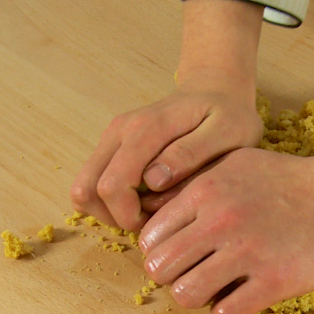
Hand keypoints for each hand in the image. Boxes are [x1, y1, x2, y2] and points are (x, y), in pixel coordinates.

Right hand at [69, 0, 264, 230]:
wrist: (217, 90)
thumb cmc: (229, 115)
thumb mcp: (227, 132)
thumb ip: (191, 153)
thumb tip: (153, 180)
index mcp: (146, 130)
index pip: (112, 185)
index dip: (129, 216)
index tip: (159, 223)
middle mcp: (120, 131)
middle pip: (86, 190)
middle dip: (115, 217)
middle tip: (153, 222)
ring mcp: (113, 137)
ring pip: (85, 187)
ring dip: (110, 210)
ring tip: (150, 212)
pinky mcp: (113, 144)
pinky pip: (95, 181)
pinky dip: (112, 200)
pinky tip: (146, 201)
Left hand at [138, 125, 313, 313]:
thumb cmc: (285, 179)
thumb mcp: (233, 164)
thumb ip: (192, 185)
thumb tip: (151, 207)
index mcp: (205, 192)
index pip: (151, 239)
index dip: (159, 252)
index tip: (178, 257)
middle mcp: (220, 221)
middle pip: (160, 269)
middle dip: (171, 277)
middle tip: (192, 275)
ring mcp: (247, 252)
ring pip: (186, 295)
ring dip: (196, 297)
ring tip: (213, 289)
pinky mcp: (274, 280)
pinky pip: (225, 313)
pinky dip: (225, 312)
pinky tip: (239, 299)